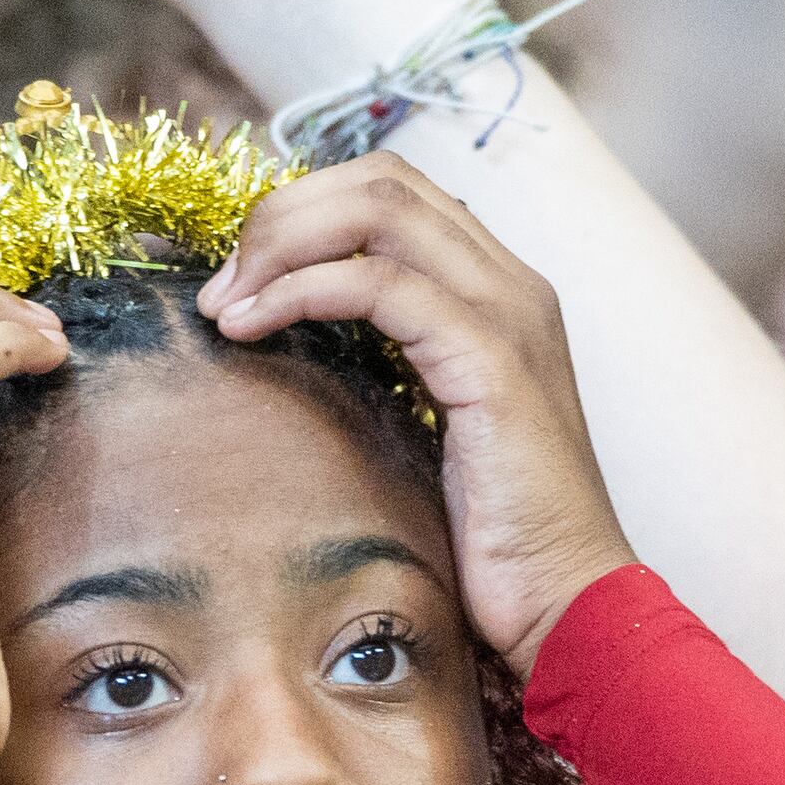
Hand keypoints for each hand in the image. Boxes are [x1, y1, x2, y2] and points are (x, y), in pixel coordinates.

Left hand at [199, 153, 637, 677]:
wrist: (565, 603)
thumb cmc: (489, 540)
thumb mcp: (424, 436)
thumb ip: (383, 375)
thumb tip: (293, 355)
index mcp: (496, 292)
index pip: (390, 194)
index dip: (303, 213)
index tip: (238, 278)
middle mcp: (510, 283)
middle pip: (380, 181)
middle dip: (282, 216)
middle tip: (219, 288)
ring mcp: (508, 314)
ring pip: (380, 210)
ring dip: (281, 243)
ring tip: (223, 305)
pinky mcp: (492, 361)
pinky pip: (381, 285)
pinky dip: (301, 291)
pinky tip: (250, 327)